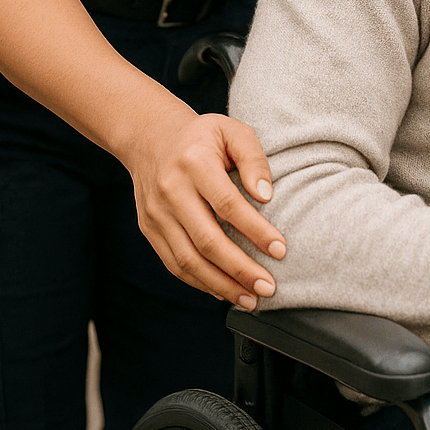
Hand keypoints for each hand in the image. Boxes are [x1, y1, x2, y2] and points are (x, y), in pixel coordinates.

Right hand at [121, 108, 285, 306]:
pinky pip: (174, 263)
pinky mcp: (149, 229)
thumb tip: (266, 197)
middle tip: (269, 287)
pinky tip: (223, 291)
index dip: (256, 230)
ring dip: (221, 284)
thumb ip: (254, 159)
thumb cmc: (202, 137)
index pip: (228, 204)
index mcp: (194, 162)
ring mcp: (156, 213)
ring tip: (250, 298)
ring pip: (188, 259)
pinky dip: (200, 282)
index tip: (281, 250)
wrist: (151, 138)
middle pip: (207, 240)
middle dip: (241, 269)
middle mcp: (171, 191)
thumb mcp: (233, 131)